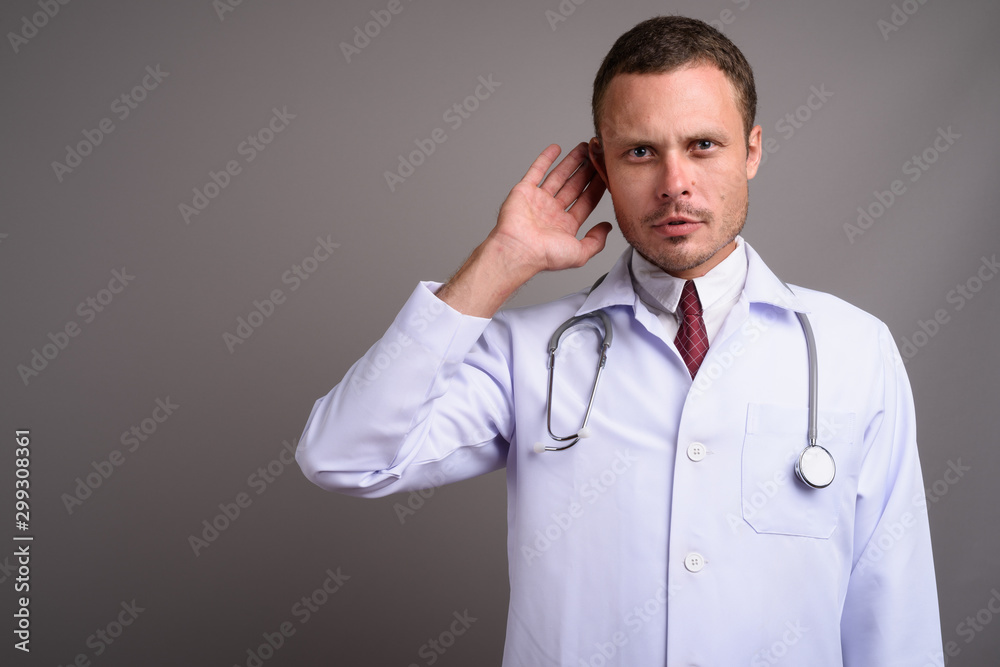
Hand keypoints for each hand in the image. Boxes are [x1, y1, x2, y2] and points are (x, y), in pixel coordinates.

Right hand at [437, 143, 611, 316]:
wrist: (519, 250)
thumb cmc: (545, 255)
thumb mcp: (580, 254)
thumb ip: (596, 241)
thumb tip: (607, 228)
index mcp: (565, 226)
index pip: (586, 201)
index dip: (597, 187)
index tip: (606, 173)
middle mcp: (551, 212)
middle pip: (574, 186)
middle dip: (586, 171)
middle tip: (597, 155)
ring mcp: (537, 200)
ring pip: (558, 176)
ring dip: (571, 162)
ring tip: (584, 147)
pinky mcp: (523, 191)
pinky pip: (536, 171)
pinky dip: (545, 159)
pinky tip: (556, 148)